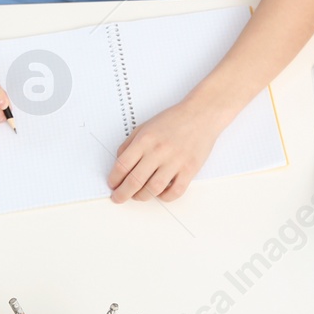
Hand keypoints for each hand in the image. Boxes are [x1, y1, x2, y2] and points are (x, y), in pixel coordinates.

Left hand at [107, 102, 222, 202]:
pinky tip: (160, 193)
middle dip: (122, 194)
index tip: (112, 185)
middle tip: (118, 198)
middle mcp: (158, 151)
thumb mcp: (145, 126)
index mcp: (145, 139)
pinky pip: (175, 192)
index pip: (122, 165)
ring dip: (141, 197)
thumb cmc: (173, 120)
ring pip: (153, 189)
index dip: (114, 179)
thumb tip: (119, 164)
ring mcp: (175, 161)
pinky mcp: (190, 169)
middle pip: (134, 181)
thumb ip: (129, 144)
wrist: (201, 114)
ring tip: (138, 196)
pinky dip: (165, 197)